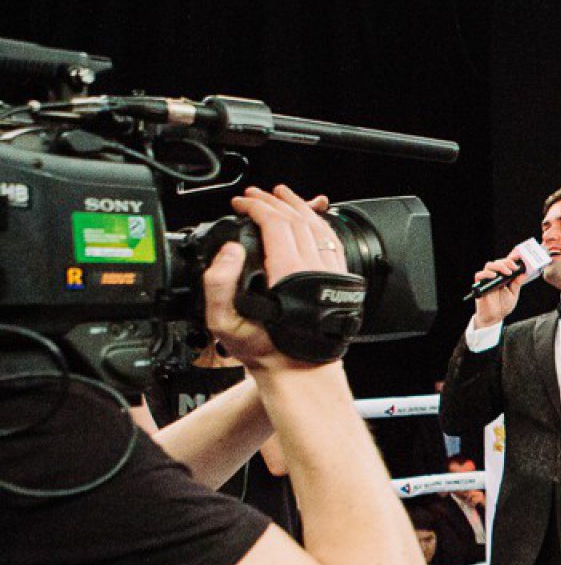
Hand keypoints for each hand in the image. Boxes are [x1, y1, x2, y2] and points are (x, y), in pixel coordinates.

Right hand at [203, 185, 337, 370]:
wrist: (298, 369)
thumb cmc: (264, 348)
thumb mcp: (224, 320)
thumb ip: (218, 283)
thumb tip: (230, 250)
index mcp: (288, 272)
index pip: (275, 223)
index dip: (256, 207)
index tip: (241, 203)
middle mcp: (314, 267)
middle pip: (296, 219)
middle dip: (273, 201)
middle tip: (254, 194)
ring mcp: (330, 272)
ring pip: (317, 227)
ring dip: (298, 207)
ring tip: (282, 195)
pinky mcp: (338, 279)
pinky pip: (331, 241)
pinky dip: (319, 223)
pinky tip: (310, 217)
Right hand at [471, 251, 527, 328]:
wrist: (494, 317)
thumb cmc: (503, 305)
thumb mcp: (513, 294)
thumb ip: (517, 283)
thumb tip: (523, 273)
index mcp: (503, 276)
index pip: (506, 263)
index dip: (511, 259)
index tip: (519, 259)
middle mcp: (494, 276)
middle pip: (498, 262)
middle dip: (507, 262)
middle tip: (514, 268)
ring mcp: (487, 280)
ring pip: (489, 265)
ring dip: (499, 266)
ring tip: (507, 272)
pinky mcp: (480, 285)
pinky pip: (479, 275)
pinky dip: (486, 274)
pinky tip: (494, 276)